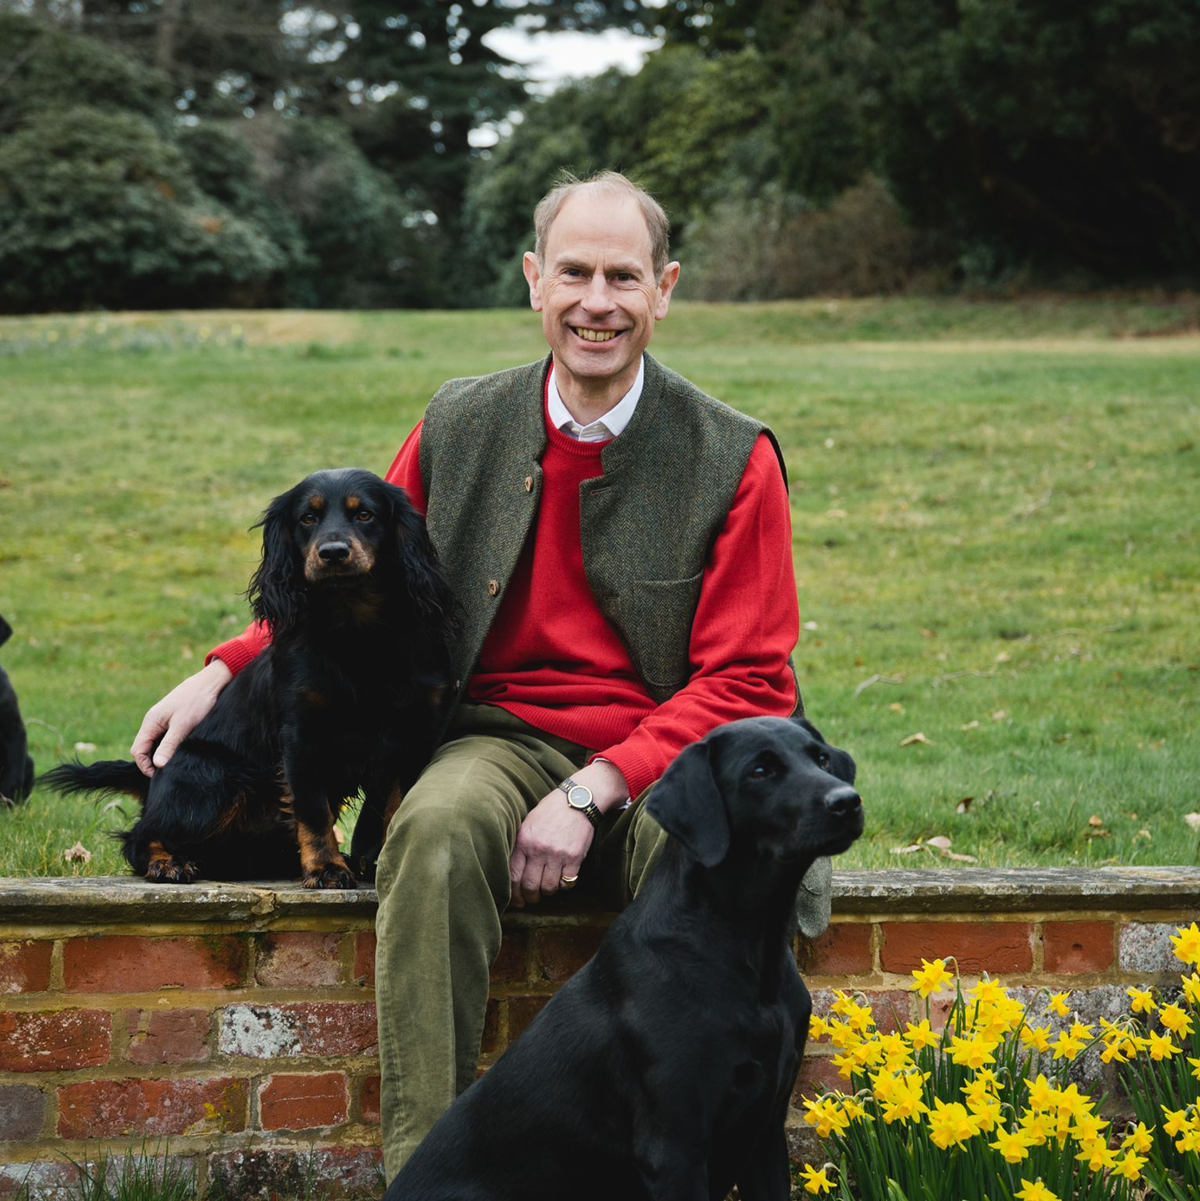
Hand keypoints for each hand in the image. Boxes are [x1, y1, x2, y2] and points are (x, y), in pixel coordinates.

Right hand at [131, 658, 231, 775]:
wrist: (211, 682)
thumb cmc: (197, 701)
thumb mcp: (183, 726)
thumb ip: (169, 745)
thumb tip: (157, 765)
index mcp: (151, 722)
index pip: (138, 750)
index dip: (145, 766)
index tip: (160, 775)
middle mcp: (153, 721)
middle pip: (145, 748)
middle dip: (153, 762)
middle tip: (169, 772)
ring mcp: (163, 720)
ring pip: (156, 743)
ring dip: (163, 754)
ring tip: (176, 764)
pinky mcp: (174, 720)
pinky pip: (166, 737)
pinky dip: (171, 747)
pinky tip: (182, 752)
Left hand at [508, 759, 627, 907]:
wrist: (577, 800)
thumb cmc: (551, 811)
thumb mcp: (528, 823)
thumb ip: (520, 845)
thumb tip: (512, 871)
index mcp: (524, 841)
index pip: (513, 876)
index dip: (514, 894)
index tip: (517, 901)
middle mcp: (539, 849)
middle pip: (530, 886)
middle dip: (530, 898)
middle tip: (532, 899)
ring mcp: (557, 854)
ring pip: (548, 887)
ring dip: (547, 892)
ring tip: (547, 888)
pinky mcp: (574, 857)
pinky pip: (566, 882)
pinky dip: (563, 885)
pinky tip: (562, 879)